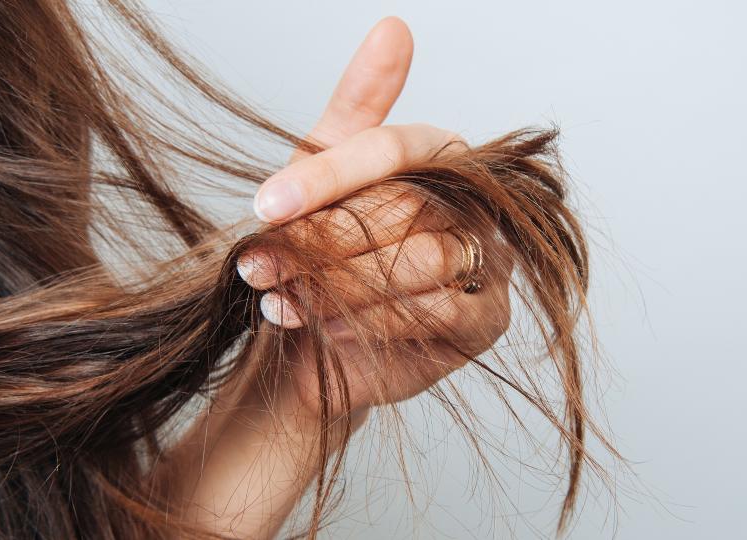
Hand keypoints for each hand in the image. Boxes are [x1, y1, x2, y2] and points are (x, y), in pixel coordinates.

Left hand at [168, 19, 514, 538]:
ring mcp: (488, 260)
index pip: (393, 150)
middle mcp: (474, 202)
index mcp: (441, 157)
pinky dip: (372, 321)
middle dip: (322, 240)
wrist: (318, 342)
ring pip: (420, 260)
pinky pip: (437, 313)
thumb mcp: (322, 176)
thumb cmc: (325, 251)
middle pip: (406, 208)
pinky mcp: (487, 319)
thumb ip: (356, 108)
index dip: (326, 176)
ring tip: (281, 295)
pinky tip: (327, 328)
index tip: (265, 205)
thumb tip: (394, 25)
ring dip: (338, 283)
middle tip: (258, 263)